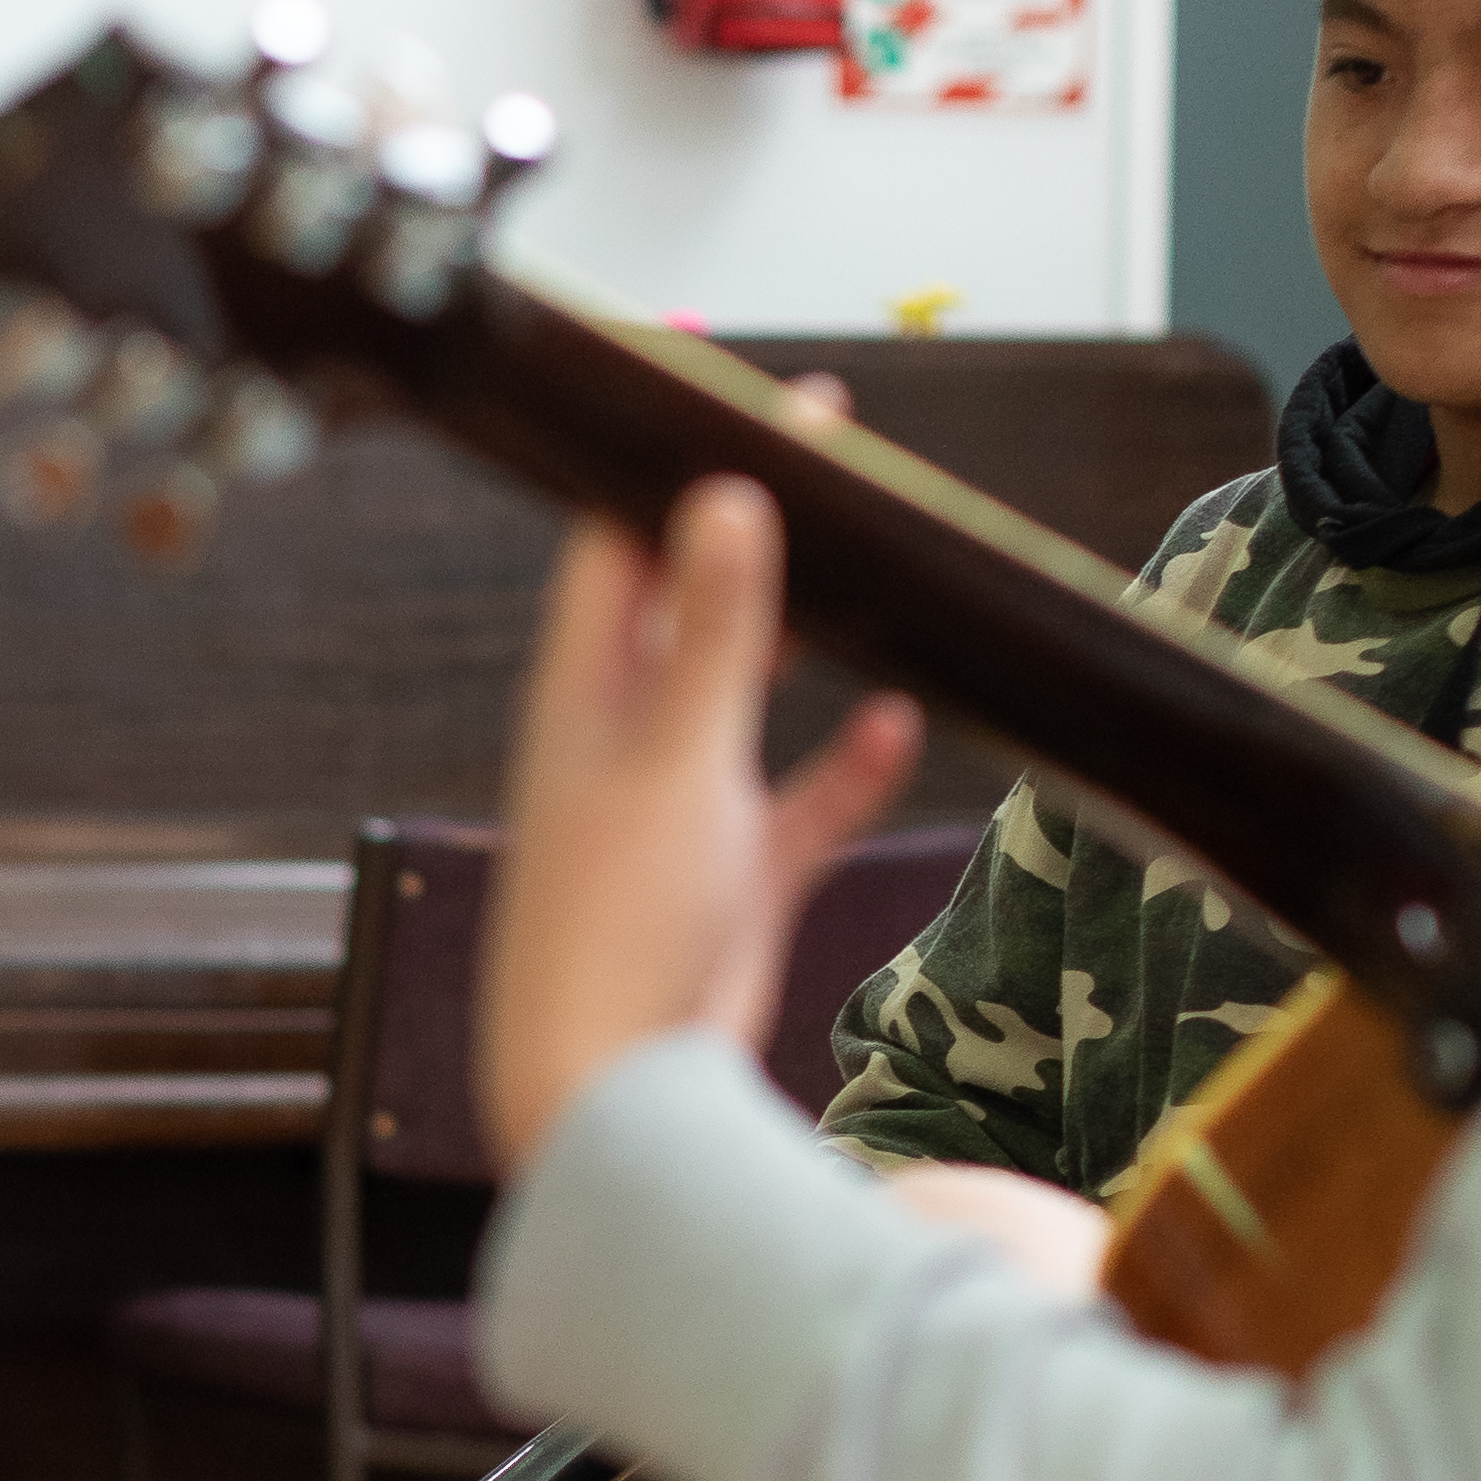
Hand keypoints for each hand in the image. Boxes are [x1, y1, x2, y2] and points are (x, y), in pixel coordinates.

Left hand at [482, 477, 928, 1174]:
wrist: (613, 1093)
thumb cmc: (617, 928)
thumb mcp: (676, 758)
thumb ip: (709, 631)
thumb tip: (724, 491)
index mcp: (579, 696)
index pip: (620, 541)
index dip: (674, 456)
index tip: (745, 387)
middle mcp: (620, 740)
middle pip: (688, 604)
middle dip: (752, 531)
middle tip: (831, 452)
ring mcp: (677, 809)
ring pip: (745, 696)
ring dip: (802, 638)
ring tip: (871, 564)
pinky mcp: (730, 878)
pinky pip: (798, 801)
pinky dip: (848, 765)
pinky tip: (901, 723)